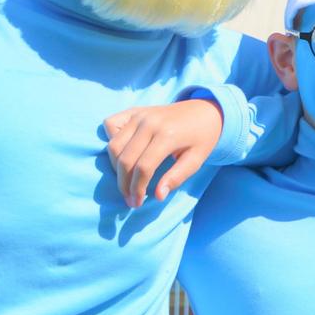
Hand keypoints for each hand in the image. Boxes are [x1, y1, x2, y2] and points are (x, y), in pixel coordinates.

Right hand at [104, 99, 223, 207]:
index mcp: (167, 135)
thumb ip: (177, 177)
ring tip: (126, 180)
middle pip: (125, 159)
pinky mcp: (134, 111)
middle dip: (124, 184)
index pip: (143, 167)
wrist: (204, 111)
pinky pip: (110, 124)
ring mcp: (140, 115)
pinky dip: (110, 139)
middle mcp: (150, 122)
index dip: (137, 189)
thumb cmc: (202, 137)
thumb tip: (158, 196)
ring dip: (115, 167)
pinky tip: (122, 153)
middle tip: (129, 198)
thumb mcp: (197, 160)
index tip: (137, 203)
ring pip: (114, 145)